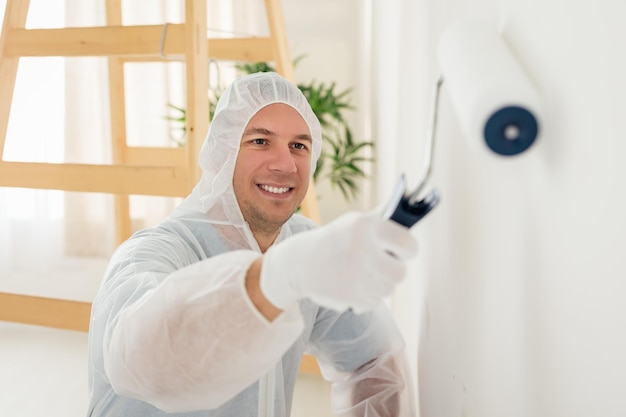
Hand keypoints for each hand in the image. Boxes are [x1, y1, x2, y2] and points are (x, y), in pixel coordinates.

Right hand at [260, 211, 417, 312]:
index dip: (409, 249)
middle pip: (400, 273)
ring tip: (361, 272)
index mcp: (365, 227)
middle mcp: (362, 252)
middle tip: (383, 264)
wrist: (300, 262)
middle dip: (393, 270)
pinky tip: (351, 283)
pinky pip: (372, 302)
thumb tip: (414, 216)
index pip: (406, 243)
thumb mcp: (355, 223)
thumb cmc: (336, 239)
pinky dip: (365, 295)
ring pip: (387, 289)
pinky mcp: (349, 298)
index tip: (405, 251)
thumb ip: (383, 224)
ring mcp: (355, 277)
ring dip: (379, 283)